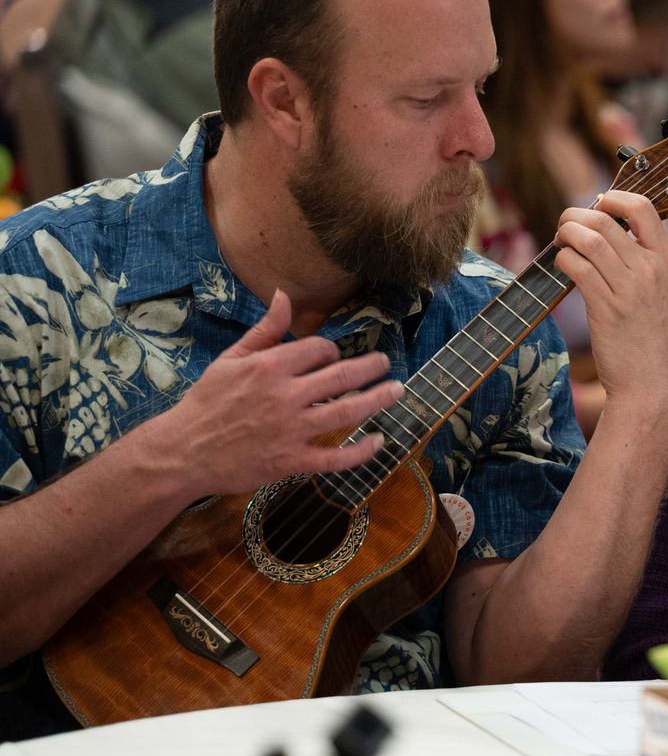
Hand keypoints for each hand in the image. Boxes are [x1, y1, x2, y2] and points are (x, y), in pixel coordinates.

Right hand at [147, 291, 399, 496]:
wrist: (183, 451)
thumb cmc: (207, 402)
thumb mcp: (230, 359)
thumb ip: (264, 330)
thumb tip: (284, 295)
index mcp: (270, 366)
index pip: (319, 349)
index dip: (333, 351)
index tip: (335, 357)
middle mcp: (285, 395)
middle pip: (343, 375)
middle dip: (372, 367)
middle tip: (386, 364)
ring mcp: (292, 429)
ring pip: (348, 411)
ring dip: (378, 399)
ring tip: (396, 391)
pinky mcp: (292, 460)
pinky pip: (335, 457)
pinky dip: (361, 451)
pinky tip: (378, 441)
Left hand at [553, 191, 667, 413]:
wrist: (653, 381)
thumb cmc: (648, 335)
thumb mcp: (656, 290)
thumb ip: (637, 259)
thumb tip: (600, 228)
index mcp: (665, 259)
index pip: (642, 207)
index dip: (613, 198)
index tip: (597, 207)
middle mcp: (650, 269)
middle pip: (605, 221)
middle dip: (575, 217)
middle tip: (566, 228)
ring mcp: (630, 289)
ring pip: (589, 240)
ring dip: (566, 235)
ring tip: (561, 244)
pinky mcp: (607, 309)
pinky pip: (577, 268)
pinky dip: (563, 260)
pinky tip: (562, 268)